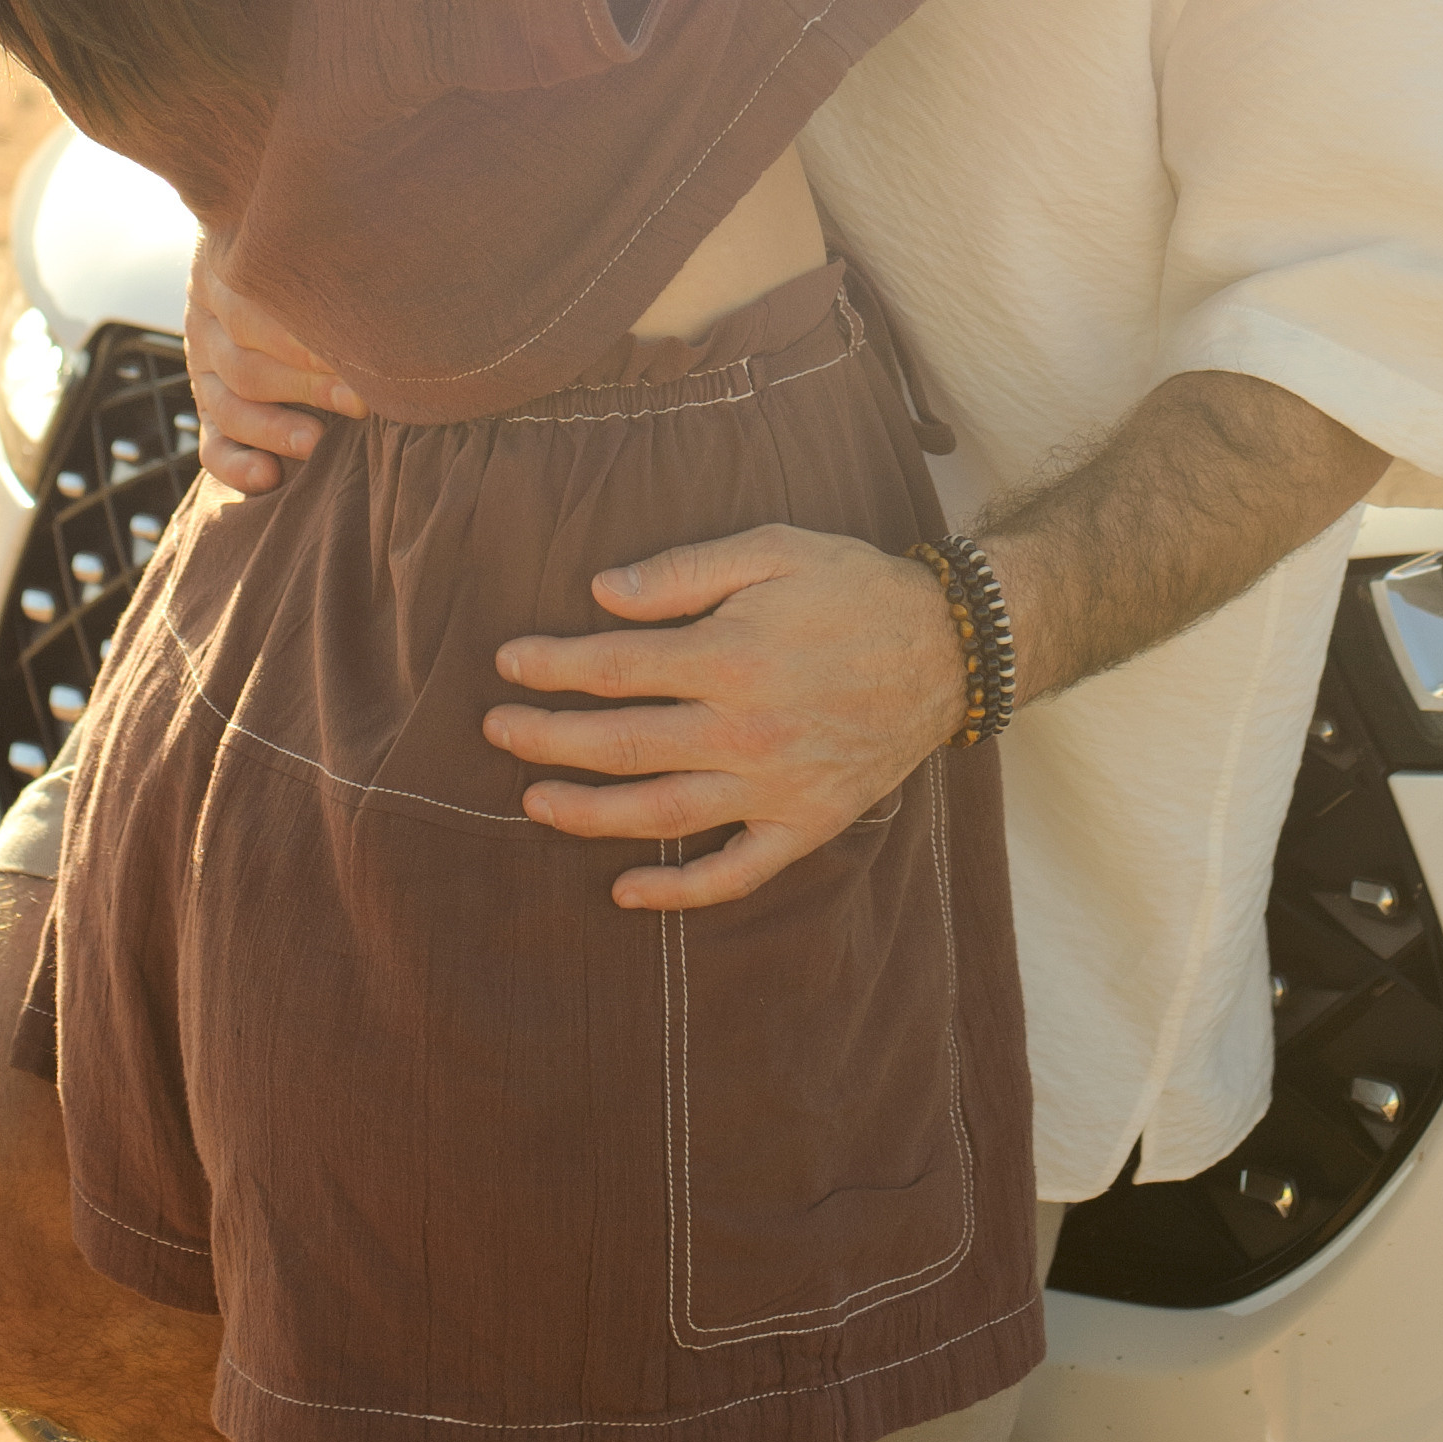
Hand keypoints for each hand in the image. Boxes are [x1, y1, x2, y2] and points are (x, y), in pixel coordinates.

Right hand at [183, 247, 363, 491]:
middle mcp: (208, 320)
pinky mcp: (210, 410)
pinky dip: (237, 466)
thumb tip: (389, 263)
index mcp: (229, 270)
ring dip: (273, 428)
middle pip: (245, 360)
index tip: (355, 350)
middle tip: (359, 399)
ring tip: (317, 443)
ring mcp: (203, 368)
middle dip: (306, 383)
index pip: (252, 306)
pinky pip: (213, 446)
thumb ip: (334, 250)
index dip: (303, 335)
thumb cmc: (318, 255)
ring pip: (228, 405)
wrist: (277, 269)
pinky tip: (269, 478)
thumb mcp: (311, 241)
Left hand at [484, 526, 969, 910]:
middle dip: (546, 739)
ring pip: (659, 814)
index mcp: (729, 657)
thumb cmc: (853, 588)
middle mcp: (742, 730)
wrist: (946, 648)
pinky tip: (626, 891)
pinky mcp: (805, 826)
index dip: (552, 667)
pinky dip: (677, 891)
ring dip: (587, 813)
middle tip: (496, 732)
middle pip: (620, 744)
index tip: (508, 664)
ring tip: (533, 804)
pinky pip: (732, 873)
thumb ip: (685, 573)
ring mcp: (773, 788)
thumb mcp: (773, 550)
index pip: (614, 668)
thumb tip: (601, 593)